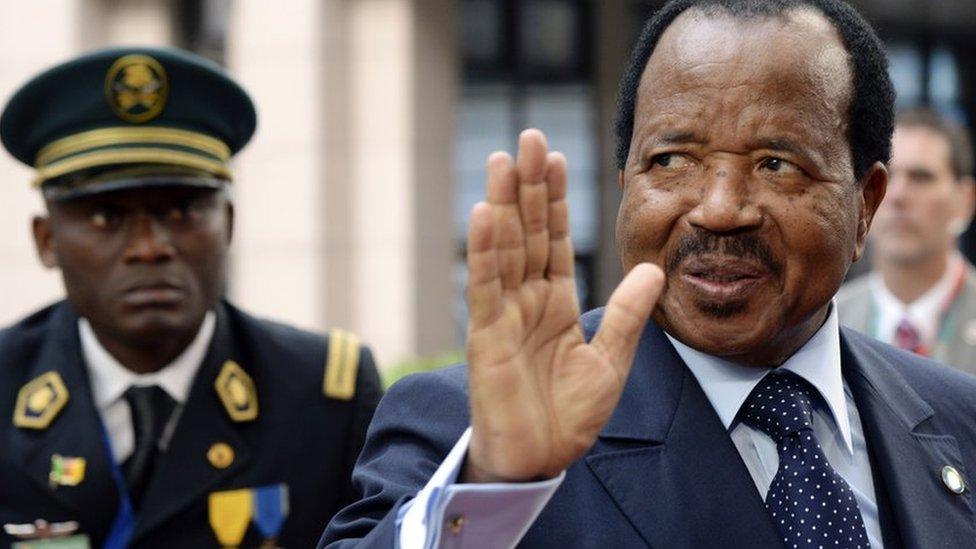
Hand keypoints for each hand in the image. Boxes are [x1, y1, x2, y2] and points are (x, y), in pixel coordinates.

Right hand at [464, 129, 663, 482]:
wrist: (539, 461)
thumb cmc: (569, 416)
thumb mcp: (612, 362)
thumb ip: (629, 314)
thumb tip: (654, 269)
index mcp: (555, 303)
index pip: (553, 240)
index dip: (554, 200)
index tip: (556, 158)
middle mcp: (527, 300)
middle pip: (526, 232)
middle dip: (528, 186)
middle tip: (528, 138)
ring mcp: (504, 315)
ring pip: (504, 249)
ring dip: (503, 203)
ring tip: (503, 159)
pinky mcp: (485, 337)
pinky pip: (486, 287)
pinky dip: (484, 251)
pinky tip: (484, 214)